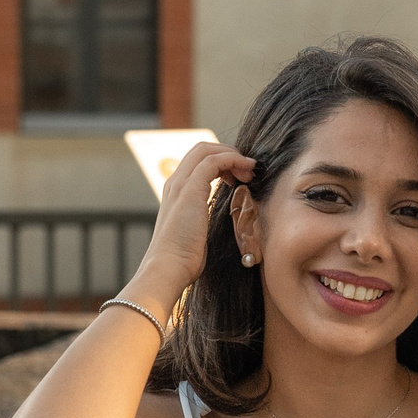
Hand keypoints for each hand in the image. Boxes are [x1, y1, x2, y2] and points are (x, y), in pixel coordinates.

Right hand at [131, 142, 255, 306]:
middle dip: (228, 153)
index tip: (239, 176)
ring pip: (207, 150)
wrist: (168, 268)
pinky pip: (214, 160)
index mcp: (175, 193)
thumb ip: (202, 221)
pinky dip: (233, 160)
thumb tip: (220, 222)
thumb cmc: (183, 259)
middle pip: (201, 149)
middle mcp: (175, 183)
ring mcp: (181, 184)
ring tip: (250, 171)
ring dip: (233, 155)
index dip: (221, 161)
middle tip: (247, 169)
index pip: (197, 161)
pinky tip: (246, 172)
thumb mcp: (195, 233)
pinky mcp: (191, 188)